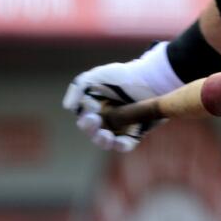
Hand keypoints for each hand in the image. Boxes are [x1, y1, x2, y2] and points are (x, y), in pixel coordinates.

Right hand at [62, 42, 183, 151]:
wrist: (152, 79)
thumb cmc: (124, 76)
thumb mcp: (98, 75)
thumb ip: (78, 87)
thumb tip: (68, 107)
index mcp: (94, 107)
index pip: (83, 117)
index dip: (85, 115)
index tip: (93, 106)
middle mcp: (105, 118)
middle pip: (91, 131)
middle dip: (90, 128)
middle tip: (94, 121)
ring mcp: (120, 127)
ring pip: (105, 141)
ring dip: (102, 140)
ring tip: (105, 135)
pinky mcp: (135, 133)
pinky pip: (125, 145)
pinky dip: (121, 145)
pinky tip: (120, 141)